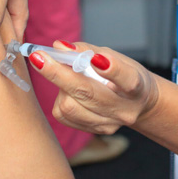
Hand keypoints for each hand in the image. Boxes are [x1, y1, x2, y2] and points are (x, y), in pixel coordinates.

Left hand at [28, 41, 160, 134]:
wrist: (139, 103)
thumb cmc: (124, 74)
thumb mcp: (114, 56)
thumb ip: (87, 51)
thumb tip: (59, 47)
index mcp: (136, 87)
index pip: (126, 80)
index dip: (111, 69)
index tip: (94, 58)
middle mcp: (124, 110)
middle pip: (87, 93)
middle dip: (59, 74)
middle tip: (38, 57)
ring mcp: (109, 124)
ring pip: (70, 106)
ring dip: (60, 86)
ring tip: (65, 75)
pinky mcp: (95, 131)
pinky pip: (65, 115)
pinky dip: (61, 98)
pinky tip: (68, 91)